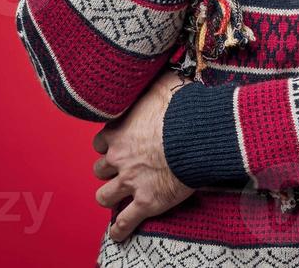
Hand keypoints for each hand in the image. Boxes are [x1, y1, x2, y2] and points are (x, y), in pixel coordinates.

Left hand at [92, 69, 194, 242]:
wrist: (199, 134)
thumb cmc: (184, 107)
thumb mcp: (166, 83)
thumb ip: (155, 79)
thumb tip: (157, 64)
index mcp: (119, 131)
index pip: (101, 141)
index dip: (110, 143)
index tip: (119, 143)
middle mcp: (118, 157)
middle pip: (99, 168)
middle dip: (109, 169)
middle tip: (122, 168)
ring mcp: (130, 182)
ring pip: (104, 196)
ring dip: (110, 196)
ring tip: (117, 197)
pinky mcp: (145, 202)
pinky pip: (125, 221)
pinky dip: (120, 229)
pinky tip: (118, 233)